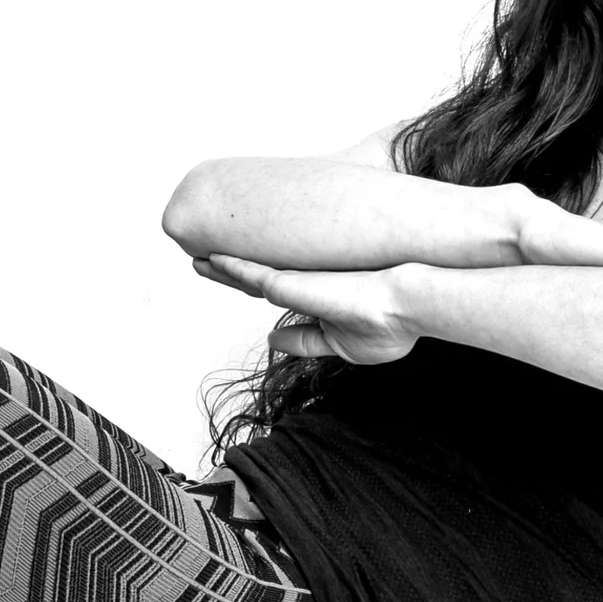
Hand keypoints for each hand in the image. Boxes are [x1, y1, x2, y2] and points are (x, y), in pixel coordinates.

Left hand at [194, 255, 425, 362]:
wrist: (405, 307)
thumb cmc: (388, 326)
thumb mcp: (339, 344)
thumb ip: (304, 341)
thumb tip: (273, 340)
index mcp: (314, 299)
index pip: (275, 290)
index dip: (254, 284)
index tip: (242, 279)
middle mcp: (303, 285)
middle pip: (254, 278)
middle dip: (227, 271)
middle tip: (202, 261)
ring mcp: (296, 280)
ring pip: (247, 273)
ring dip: (220, 267)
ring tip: (197, 259)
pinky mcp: (290, 281)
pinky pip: (249, 272)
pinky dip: (228, 265)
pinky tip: (208, 258)